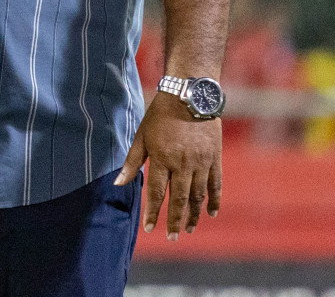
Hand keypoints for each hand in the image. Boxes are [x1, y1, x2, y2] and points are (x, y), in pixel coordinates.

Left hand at [114, 91, 221, 239]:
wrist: (189, 96)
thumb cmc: (160, 115)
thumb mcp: (142, 136)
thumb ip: (132, 162)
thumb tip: (118, 183)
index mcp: (162, 159)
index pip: (157, 193)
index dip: (153, 212)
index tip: (150, 228)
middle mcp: (183, 164)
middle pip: (179, 199)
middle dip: (174, 220)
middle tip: (172, 237)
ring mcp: (201, 162)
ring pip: (198, 196)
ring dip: (193, 214)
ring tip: (188, 228)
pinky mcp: (215, 158)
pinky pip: (216, 184)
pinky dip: (214, 200)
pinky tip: (211, 213)